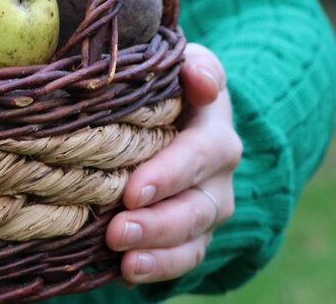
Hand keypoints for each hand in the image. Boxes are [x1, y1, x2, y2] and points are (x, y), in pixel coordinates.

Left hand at [105, 42, 242, 283]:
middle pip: (196, 205)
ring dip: (158, 252)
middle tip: (117, 231)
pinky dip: (159, 269)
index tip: (134, 191)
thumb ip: (195, 65)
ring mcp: (208, 205)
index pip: (198, 153)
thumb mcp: (183, 61)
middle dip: (158, 223)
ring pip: (192, 237)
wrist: (181, 106)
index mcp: (214, 129)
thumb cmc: (169, 81)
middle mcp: (218, 173)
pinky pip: (184, 257)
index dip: (170, 174)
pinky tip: (126, 274)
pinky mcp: (193, 232)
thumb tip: (199, 79)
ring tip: (124, 261)